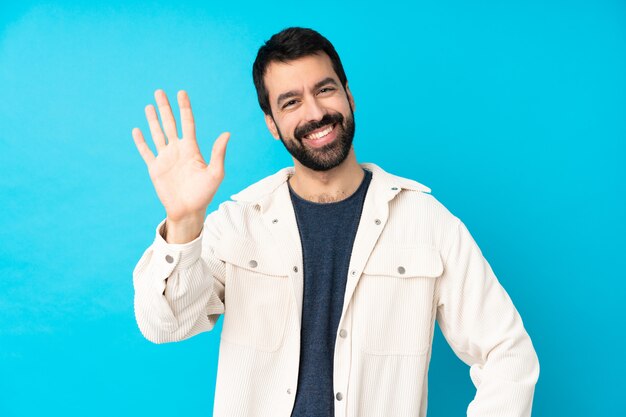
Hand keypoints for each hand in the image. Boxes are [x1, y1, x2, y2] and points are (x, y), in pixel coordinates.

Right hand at [132, 89, 229, 224]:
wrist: (188, 210)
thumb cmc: (205, 194)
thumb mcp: (215, 173)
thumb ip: (218, 153)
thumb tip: (226, 134)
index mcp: (191, 149)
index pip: (187, 123)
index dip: (184, 108)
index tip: (181, 93)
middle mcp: (178, 150)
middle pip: (170, 124)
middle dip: (165, 108)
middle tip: (159, 91)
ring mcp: (165, 158)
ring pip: (157, 134)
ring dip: (152, 120)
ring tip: (149, 106)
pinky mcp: (155, 168)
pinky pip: (146, 151)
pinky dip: (141, 141)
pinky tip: (137, 130)